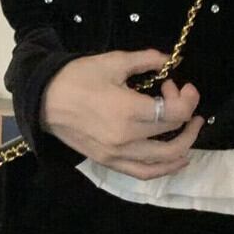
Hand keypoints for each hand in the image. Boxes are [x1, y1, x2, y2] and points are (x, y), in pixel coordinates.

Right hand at [40, 49, 205, 179]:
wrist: (43, 100)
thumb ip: (147, 60)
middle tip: (185, 101)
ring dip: (184, 145)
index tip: (179, 83)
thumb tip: (172, 60)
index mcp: (128, 111)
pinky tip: (176, 159)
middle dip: (187, 115)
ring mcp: (117, 155)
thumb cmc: (77, 77)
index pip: (175, 113)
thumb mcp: (114, 61)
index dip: (187, 98)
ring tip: (190, 130)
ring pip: (164, 160)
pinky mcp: (109, 162)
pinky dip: (164, 168)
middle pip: (174, 135)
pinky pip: (144, 173)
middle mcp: (127, 139)